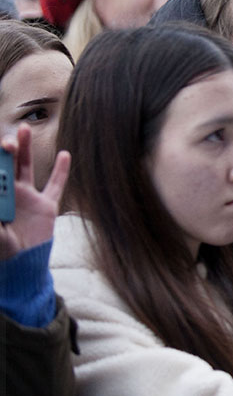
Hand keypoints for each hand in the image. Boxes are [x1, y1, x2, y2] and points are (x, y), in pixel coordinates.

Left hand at [0, 125, 69, 260]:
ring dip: (24, 147)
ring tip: (24, 129)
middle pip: (6, 163)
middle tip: (7, 142)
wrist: (22, 265)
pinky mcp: (47, 205)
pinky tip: (64, 154)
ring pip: (26, 166)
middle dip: (5, 149)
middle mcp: (9, 192)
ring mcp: (28, 197)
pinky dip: (61, 170)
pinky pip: (55, 184)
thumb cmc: (3, 249)